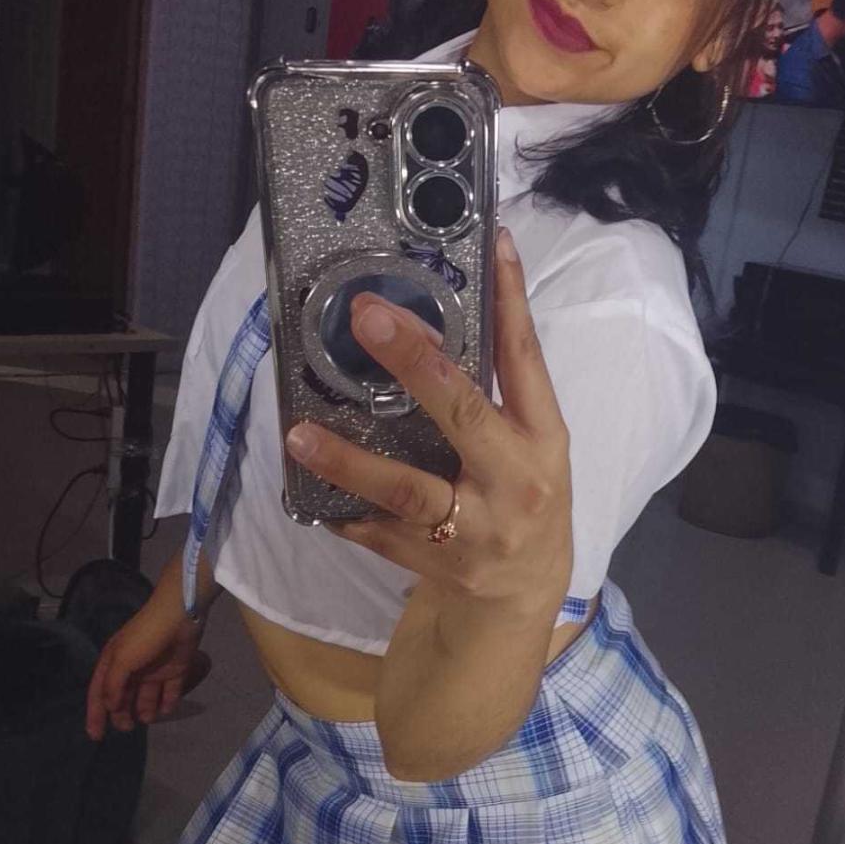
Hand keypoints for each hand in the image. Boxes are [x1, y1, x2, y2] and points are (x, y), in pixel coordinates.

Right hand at [85, 600, 210, 739]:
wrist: (179, 616)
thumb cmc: (145, 636)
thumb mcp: (121, 659)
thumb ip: (113, 685)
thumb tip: (109, 706)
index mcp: (114, 662)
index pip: (100, 693)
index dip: (96, 714)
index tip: (96, 736)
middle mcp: (133, 668)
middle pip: (123, 698)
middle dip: (122, 714)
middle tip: (127, 728)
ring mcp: (154, 669)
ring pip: (146, 697)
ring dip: (145, 710)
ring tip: (147, 717)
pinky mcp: (175, 669)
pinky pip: (170, 691)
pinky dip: (168, 702)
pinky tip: (166, 709)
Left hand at [285, 227, 571, 620]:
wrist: (523, 597)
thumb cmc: (525, 500)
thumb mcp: (532, 445)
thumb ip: (500, 393)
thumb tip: (444, 314)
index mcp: (544, 440)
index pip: (528, 360)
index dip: (511, 301)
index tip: (492, 246)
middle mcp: (513, 481)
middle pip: (463, 414)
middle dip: (414, 362)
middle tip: (368, 317)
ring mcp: (471, 527)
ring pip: (407, 489)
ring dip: (350, 460)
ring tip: (300, 433)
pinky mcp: (431, 561)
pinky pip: (375, 532)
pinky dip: (340, 509)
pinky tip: (305, 491)